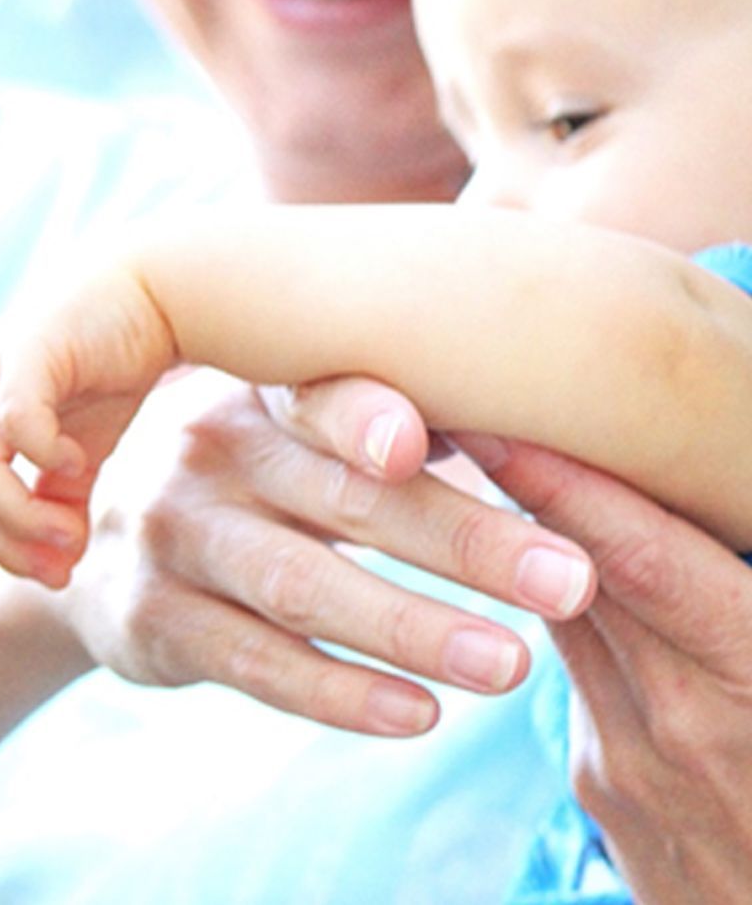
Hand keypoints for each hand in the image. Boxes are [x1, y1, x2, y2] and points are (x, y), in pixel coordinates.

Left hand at [0, 271, 176, 586]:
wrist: (154, 295)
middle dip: (7, 544)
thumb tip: (58, 571)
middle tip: (58, 573)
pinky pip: (16, 422)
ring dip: (21, 517)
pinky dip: (44, 454)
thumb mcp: (80, 456)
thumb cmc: (109, 373)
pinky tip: (77, 462)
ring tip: (69, 539)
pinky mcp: (28, 349)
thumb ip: (60, 509)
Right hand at [46, 371, 599, 734]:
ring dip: (411, 629)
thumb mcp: (286, 424)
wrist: (80, 536)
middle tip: (570, 584)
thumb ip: (385, 419)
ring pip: (300, 587)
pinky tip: (418, 713)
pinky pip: (255, 661)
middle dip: (465, 542)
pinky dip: (339, 692)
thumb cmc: (245, 471)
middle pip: (341, 500)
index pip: (323, 398)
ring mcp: (169, 533)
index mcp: (254, 390)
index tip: (471, 448)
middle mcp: (202, 450)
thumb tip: (548, 419)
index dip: (382, 419)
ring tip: (510, 667)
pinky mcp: (150, 618)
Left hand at [459, 434, 751, 903]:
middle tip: (466, 402)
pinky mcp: (606, 788)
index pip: (644, 566)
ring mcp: (632, 760)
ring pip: (566, 621)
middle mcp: (683, 721)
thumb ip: (746, 592)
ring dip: (527, 544)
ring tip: (487, 451)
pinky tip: (535, 557)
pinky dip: (564, 614)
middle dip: (526, 493)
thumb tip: (729, 522)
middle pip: (581, 577)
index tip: (504, 421)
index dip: (570, 488)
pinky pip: (577, 676)